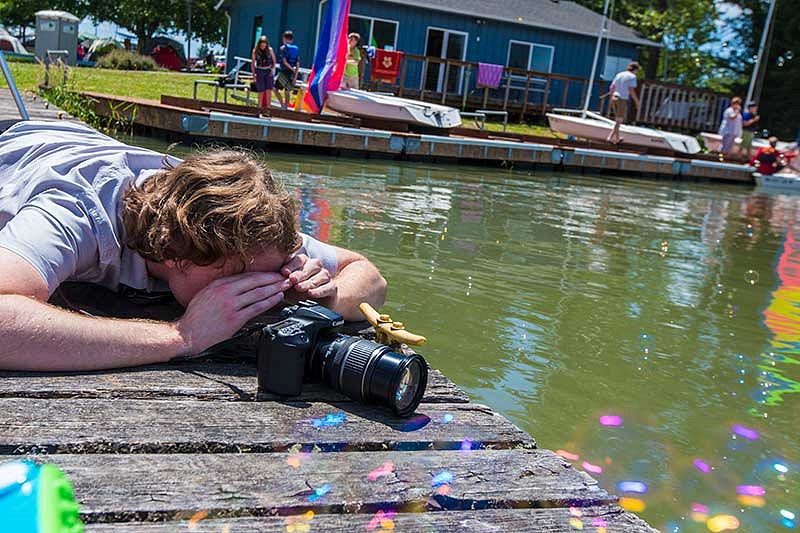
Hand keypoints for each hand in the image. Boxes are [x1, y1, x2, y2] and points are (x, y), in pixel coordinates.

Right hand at [175, 272, 290, 353]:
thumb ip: (221, 287)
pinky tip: (277, 298)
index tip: (272, 273)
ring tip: (285, 285)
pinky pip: (256, 307)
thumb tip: (238, 284)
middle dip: (273, 278)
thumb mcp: (205, 294)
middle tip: (285, 276)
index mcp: (218, 284)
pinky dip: (269, 302)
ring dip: (275, 288)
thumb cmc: (195, 317)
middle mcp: (225, 292)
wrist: (187, 334)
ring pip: (258, 293)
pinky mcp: (235, 318)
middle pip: (255, 281)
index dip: (262, 274)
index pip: (246, 275)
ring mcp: (231, 305)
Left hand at [281, 254, 337, 301]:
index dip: (291, 265)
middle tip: (292, 279)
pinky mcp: (332, 287)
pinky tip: (311, 293)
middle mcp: (316, 267)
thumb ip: (281, 280)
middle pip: (311, 266)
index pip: (299, 259)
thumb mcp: (286, 285)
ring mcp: (325, 276)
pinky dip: (319, 290)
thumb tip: (271, 278)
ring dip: (309, 282)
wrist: (314, 304)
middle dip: (300, 273)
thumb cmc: (297, 292)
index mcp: (304, 262)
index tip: (283, 272)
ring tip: (300, 288)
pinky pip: (328, 287)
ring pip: (320, 276)